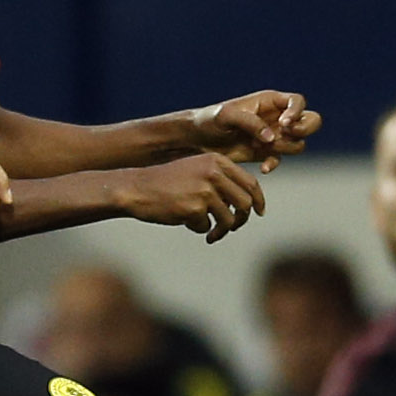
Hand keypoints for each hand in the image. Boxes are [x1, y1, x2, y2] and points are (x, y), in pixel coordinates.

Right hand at [113, 156, 265, 240]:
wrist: (137, 188)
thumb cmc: (167, 183)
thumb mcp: (196, 170)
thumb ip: (220, 180)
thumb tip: (245, 202)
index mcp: (217, 161)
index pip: (250, 183)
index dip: (258, 200)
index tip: (259, 211)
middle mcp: (213, 173)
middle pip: (244, 203)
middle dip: (241, 219)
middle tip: (233, 227)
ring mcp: (204, 191)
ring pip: (228, 219)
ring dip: (221, 230)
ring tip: (211, 234)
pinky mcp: (193, 208)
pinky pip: (206, 226)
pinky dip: (199, 228)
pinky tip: (185, 222)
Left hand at [195, 91, 320, 170]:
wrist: (196, 140)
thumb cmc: (209, 120)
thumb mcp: (226, 116)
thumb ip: (251, 123)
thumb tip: (271, 137)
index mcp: (269, 101)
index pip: (297, 101)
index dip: (296, 112)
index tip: (283, 123)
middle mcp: (276, 117)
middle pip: (310, 121)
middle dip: (304, 129)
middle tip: (285, 133)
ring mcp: (273, 136)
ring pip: (298, 143)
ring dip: (286, 147)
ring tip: (263, 147)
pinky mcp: (265, 153)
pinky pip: (280, 159)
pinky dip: (274, 164)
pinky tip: (262, 168)